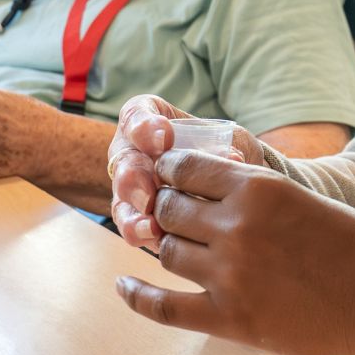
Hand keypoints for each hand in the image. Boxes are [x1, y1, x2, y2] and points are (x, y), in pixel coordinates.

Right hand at [110, 95, 258, 245]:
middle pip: (124, 162)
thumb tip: (233, 159)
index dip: (144, 126)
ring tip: (151, 224)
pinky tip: (155, 237)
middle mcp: (132, 153)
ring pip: (121, 199)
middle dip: (134, 177)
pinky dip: (141, 233)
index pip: (135, 116)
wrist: (231, 184)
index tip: (165, 137)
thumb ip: (229, 146)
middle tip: (149, 191)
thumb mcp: (231, 142)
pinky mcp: (137, 218)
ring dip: (133, 213)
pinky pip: (130, 227)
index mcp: (148, 124)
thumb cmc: (224, 150)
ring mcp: (130, 188)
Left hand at [114, 149, 354, 354]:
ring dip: (165, 247)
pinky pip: (164, 306)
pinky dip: (136, 296)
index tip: (170, 177)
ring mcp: (229, 274)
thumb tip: (215, 190)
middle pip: (170, 209)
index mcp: (258, 188)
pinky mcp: (230, 318)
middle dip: (166, 209)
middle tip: (170, 215)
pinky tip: (122, 285)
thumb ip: (258, 195)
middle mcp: (235, 226)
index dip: (171, 171)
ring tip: (168, 246)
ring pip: (166, 251)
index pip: (186, 168)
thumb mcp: (304, 198)